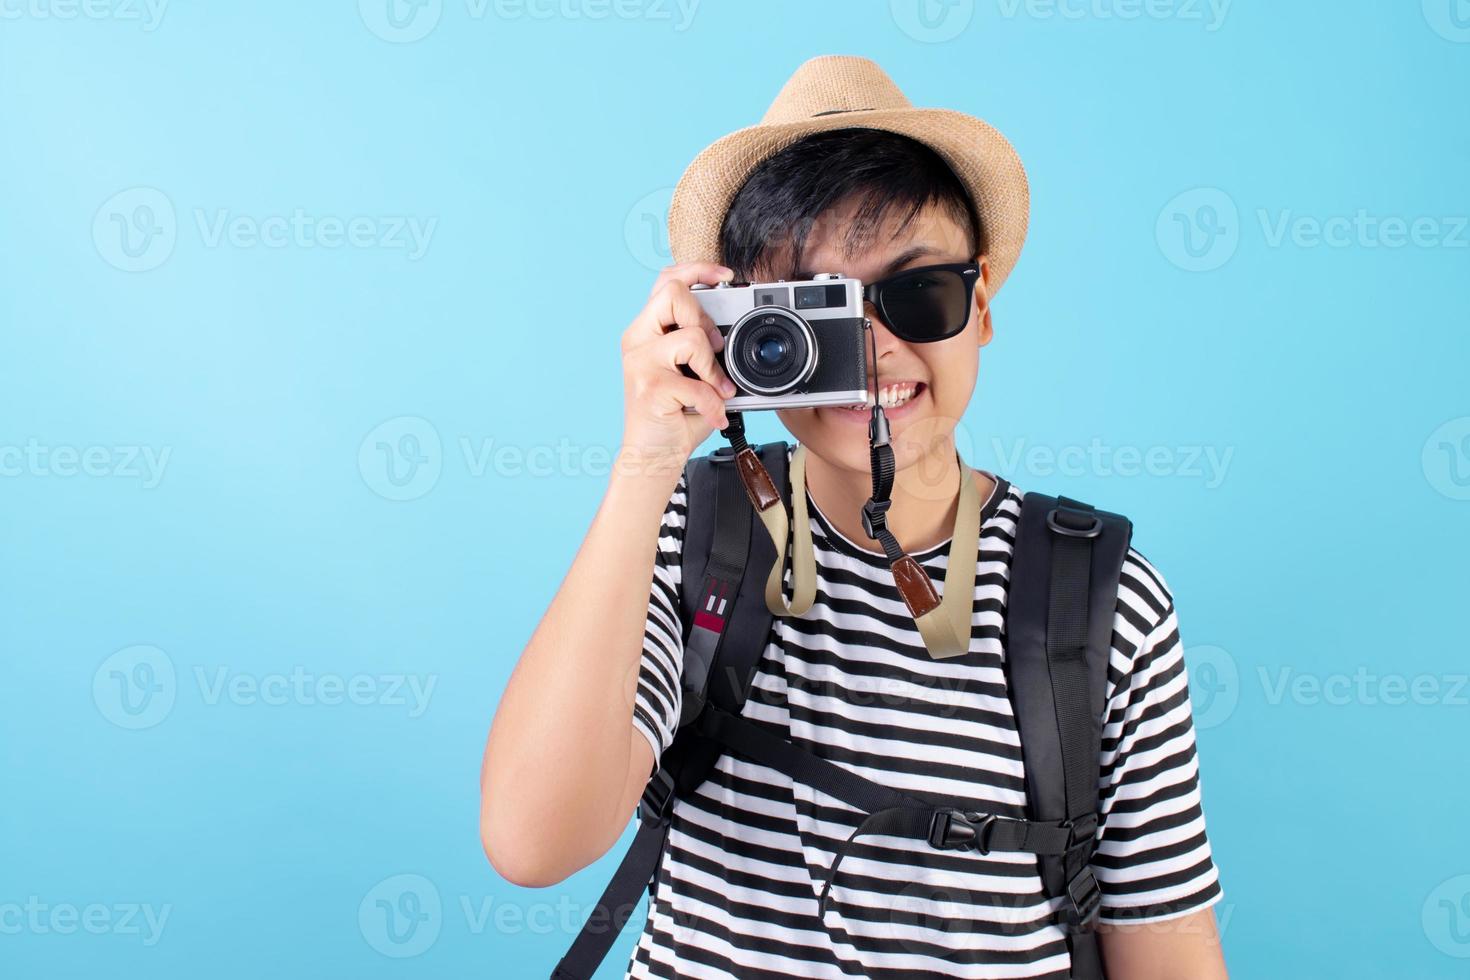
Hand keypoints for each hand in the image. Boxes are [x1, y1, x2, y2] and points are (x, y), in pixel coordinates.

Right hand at [617, 261, 738, 477]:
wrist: (651, 456)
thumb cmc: (674, 414)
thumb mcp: (689, 371)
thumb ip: (701, 345)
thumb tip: (735, 330)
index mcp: (647, 330)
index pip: (666, 281)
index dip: (697, 269)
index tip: (726, 276)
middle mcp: (637, 340)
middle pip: (674, 293)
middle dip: (705, 318)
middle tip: (714, 349)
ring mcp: (640, 363)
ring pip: (692, 338)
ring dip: (714, 368)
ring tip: (716, 389)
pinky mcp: (650, 388)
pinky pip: (698, 386)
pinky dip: (714, 404)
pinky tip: (713, 415)